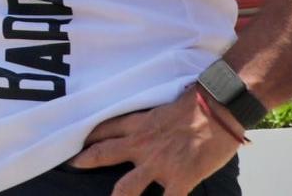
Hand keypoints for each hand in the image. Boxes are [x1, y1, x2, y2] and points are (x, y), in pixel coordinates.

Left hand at [68, 89, 242, 195]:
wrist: (220, 107)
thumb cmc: (198, 104)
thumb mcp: (165, 107)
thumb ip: (153, 120)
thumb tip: (154, 126)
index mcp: (139, 125)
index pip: (105, 129)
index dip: (88, 137)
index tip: (75, 144)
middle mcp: (142, 144)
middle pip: (103, 154)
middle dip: (84, 162)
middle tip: (71, 167)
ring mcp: (159, 163)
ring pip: (125, 188)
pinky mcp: (180, 178)